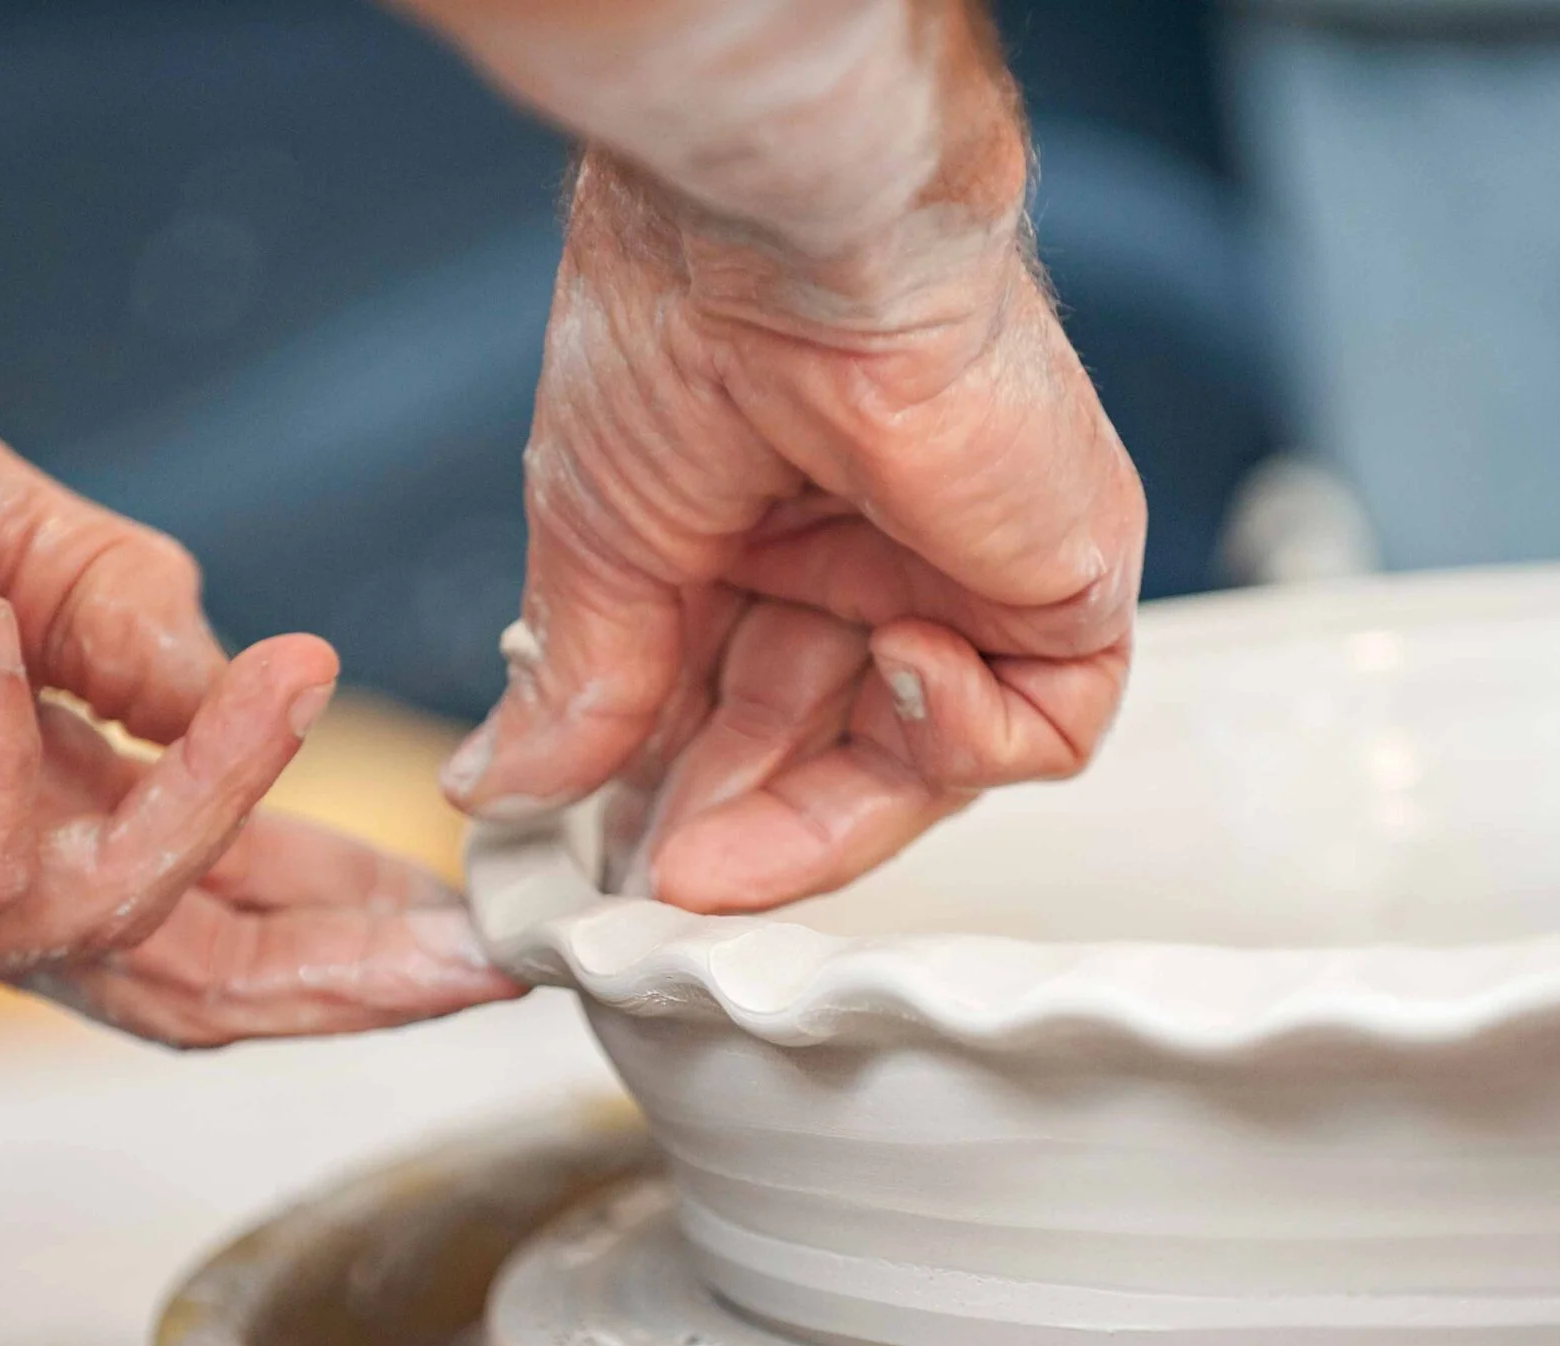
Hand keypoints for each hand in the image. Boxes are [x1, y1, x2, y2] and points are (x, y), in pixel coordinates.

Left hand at [0, 378, 517, 1042]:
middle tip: (483, 964)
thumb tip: (247, 674)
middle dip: (354, 976)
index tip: (484, 914)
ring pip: (124, 925)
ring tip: (282, 677)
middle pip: (205, 979)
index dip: (354, 908)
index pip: (224, 893)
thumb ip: (126, 605)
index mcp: (43, 806)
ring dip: (226, 807)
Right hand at [430, 8, 1144, 910]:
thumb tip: (498, 786)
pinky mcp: (1062, 577)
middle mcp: (863, 553)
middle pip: (820, 750)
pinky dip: (958, 738)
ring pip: (917, 761)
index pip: (728, 710)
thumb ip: (580, 683)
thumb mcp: (598, 543)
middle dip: (736, 827)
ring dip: (819, 815)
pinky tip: (886, 665)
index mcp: (755, 532)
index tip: (606, 869)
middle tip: (659, 887)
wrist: (787, 245)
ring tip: (715, 840)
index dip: (674, 796)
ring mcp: (964, 569)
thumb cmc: (681, 330)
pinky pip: (1040, 729)